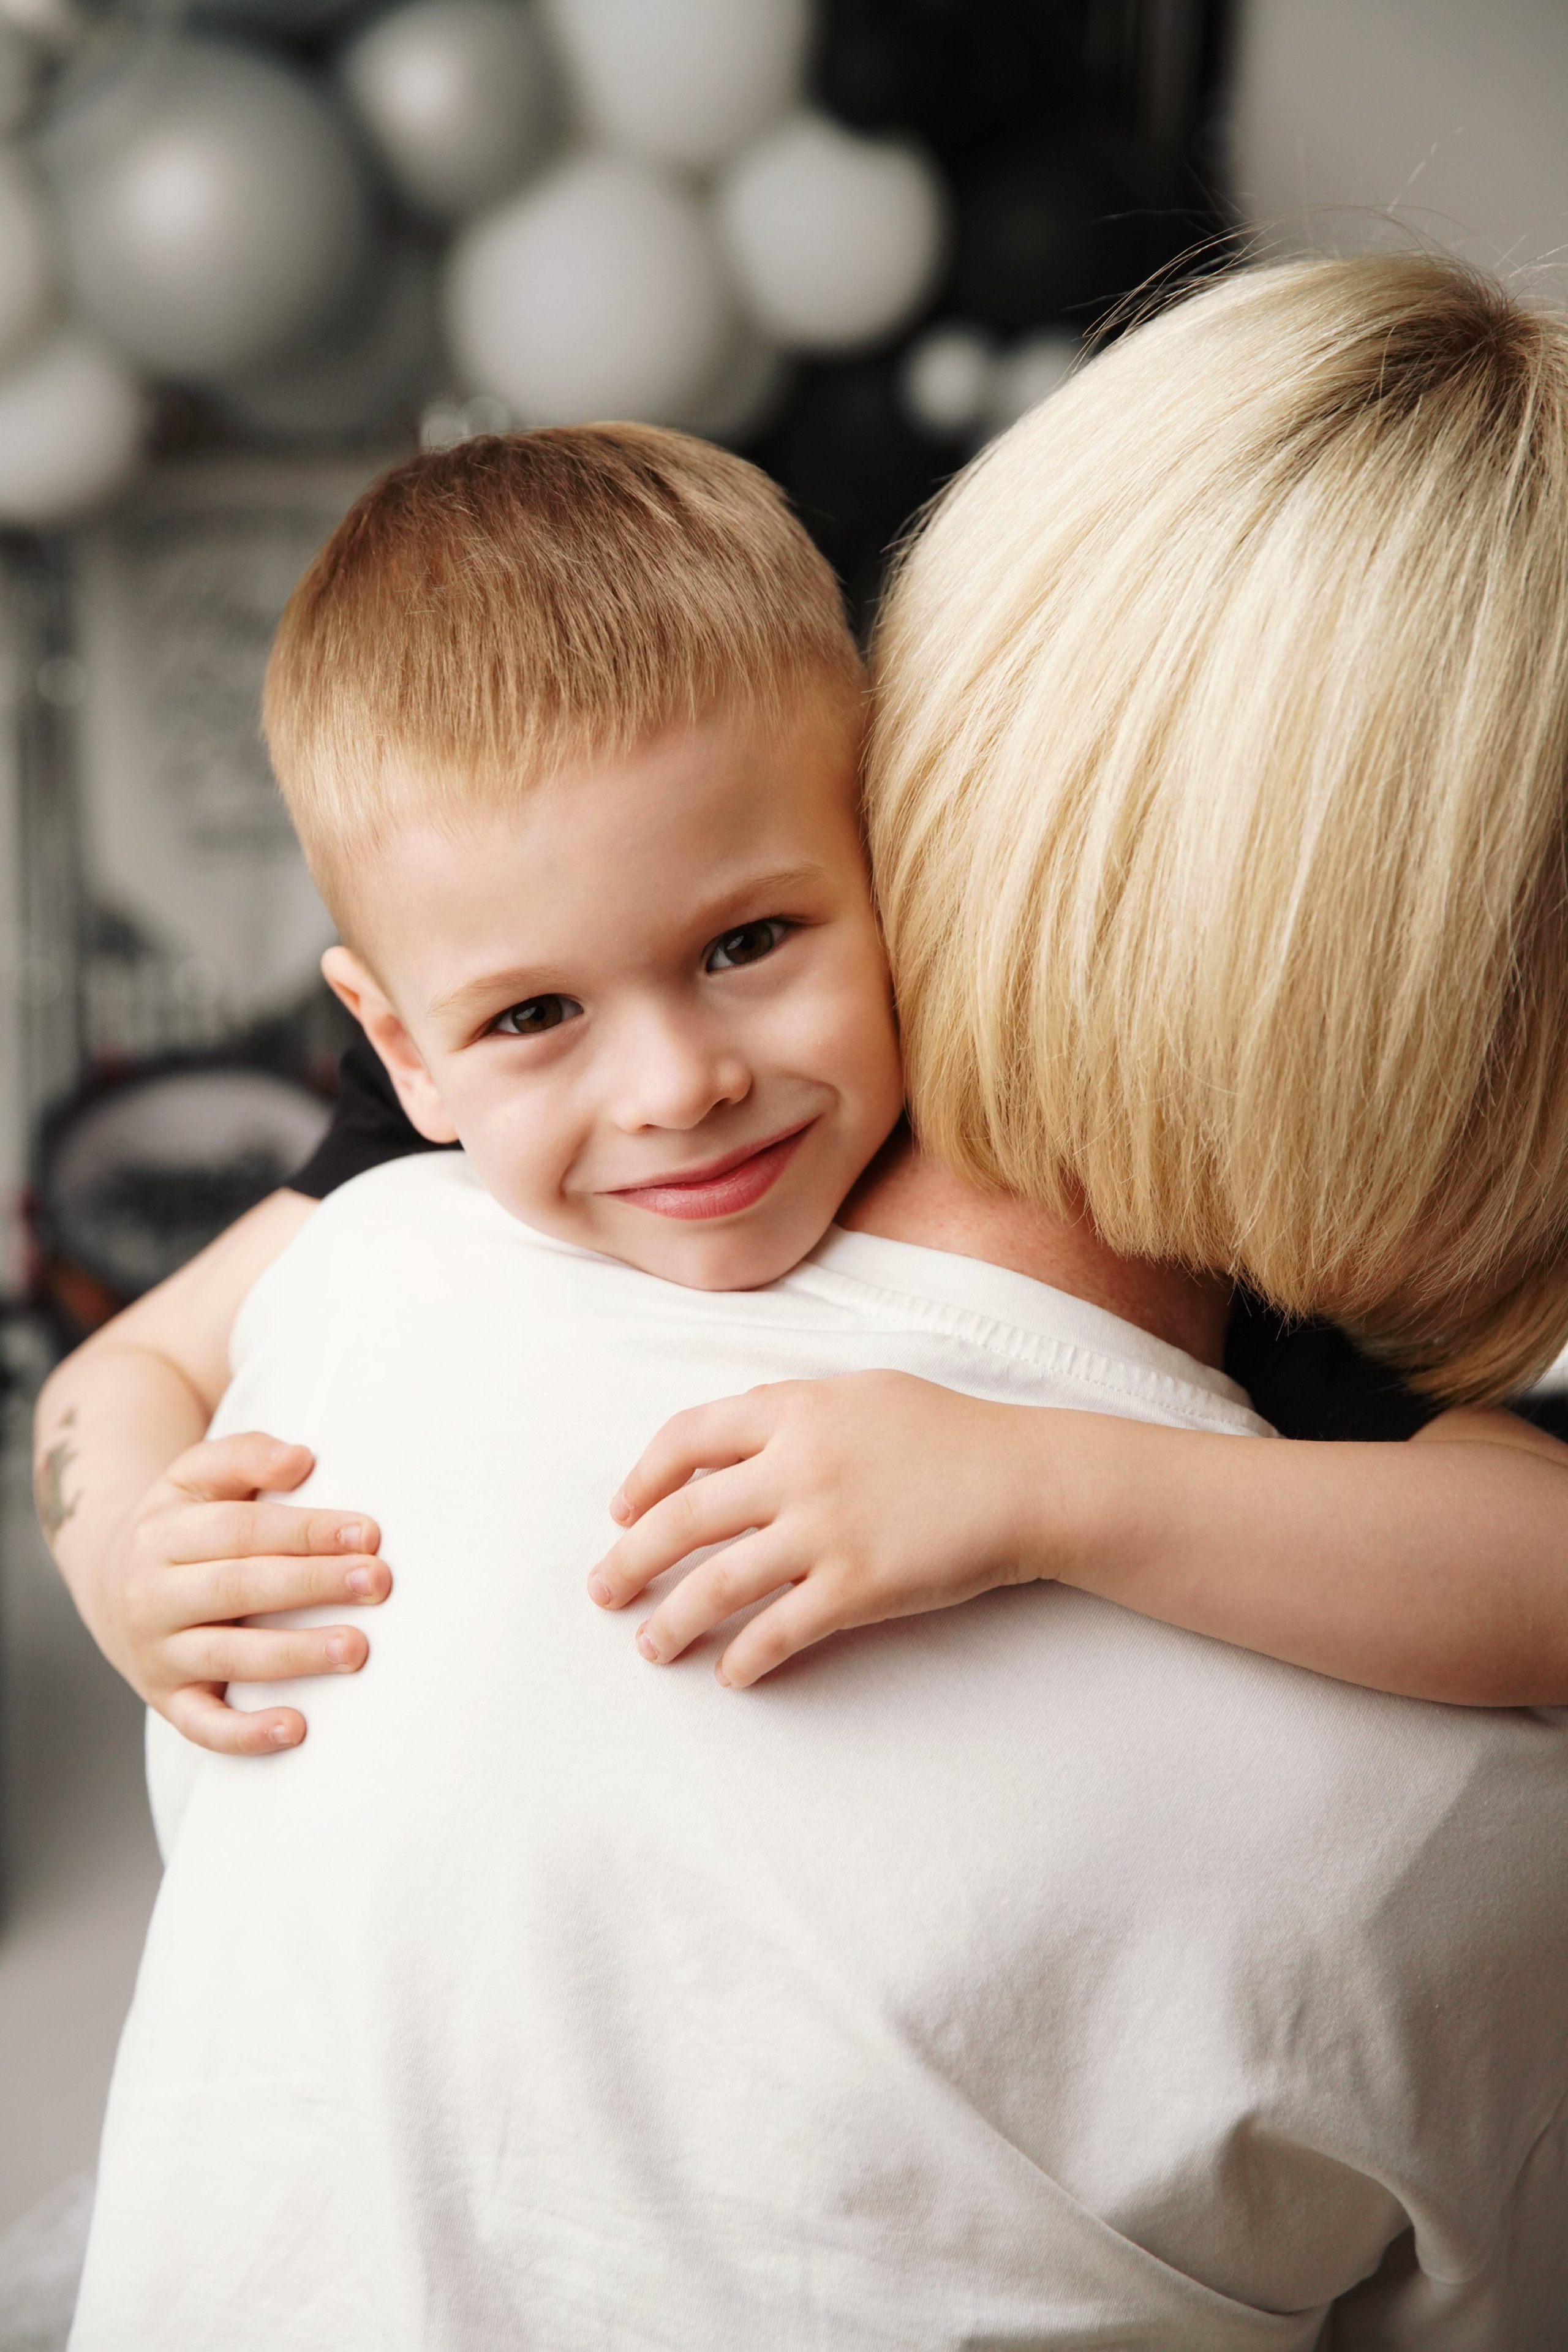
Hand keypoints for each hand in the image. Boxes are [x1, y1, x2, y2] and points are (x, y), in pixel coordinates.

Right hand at [116, 1431, 389, 1755]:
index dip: (305, 1531)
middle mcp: (155, 1596)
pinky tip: (296, 1729)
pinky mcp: (169, 1701)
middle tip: (378, 1581)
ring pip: (228, 1656)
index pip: (241, 1531)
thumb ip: (245, 1456)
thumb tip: (299, 1458)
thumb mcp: (197, 1475)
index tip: (367, 1533)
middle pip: (239, 1587)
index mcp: (165, 1534)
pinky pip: (203, 1725)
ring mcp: (159, 1653)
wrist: (116, 1584)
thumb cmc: (185, 1524)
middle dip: (312, 1584)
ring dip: (295, 1654)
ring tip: (355, 1649)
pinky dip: (246, 1733)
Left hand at [587, 1372, 1091, 1687]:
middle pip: (681, 1518)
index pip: (686, 1438)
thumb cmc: (947, 1434)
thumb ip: (790, 1412)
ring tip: (652, 1648)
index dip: (643, 1479)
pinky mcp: (857, 1586)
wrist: (1025, 1479)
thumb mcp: (860, 1396)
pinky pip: (778, 1632)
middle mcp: (798, 1466)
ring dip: (672, 1623)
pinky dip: (745, 1659)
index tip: (621, 1513)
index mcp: (794, 1410)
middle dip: (629, 1561)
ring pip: (716, 1585)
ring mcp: (826, 1529)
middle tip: (602, 1594)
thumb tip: (726, 1440)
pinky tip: (731, 1675)